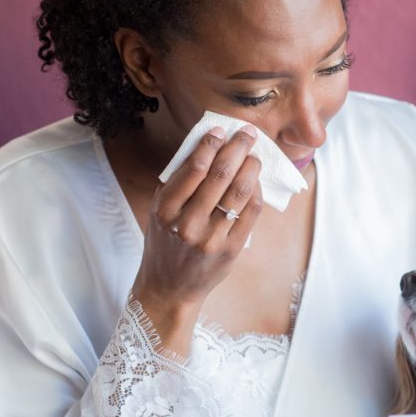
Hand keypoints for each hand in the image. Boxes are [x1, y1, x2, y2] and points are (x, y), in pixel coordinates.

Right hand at [131, 124, 262, 351]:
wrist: (169, 287)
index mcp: (166, 210)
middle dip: (236, 148)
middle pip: (220, 176)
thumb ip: (179, 183)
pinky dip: (255, 192)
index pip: (193, 168)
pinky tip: (255, 181)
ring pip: (239, 192)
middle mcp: (188, 223)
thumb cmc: (165, 243)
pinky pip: (249, 213)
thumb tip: (206, 147)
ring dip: (250, 168)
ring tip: (254, 156)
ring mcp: (211, 238)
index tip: (220, 129)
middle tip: (247, 134)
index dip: (210, 144)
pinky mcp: (230, 250)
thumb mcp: (160, 212)